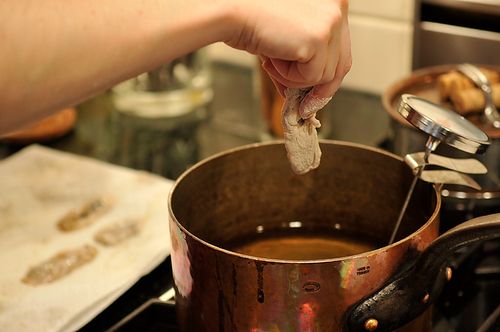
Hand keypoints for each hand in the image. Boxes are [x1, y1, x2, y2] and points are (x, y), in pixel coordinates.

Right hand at [225, 0, 350, 112]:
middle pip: (341, 65)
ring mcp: (330, 23)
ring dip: (296, 78)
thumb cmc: (253, 20)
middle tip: (303, 105)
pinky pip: (312, 77)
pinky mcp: (318, 38)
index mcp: (334, 2)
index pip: (343, 49)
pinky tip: (273, 58)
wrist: (233, 11)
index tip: (315, 96)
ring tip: (274, 61)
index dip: (328, 75)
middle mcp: (338, 8)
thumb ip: (304, 63)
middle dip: (320, 89)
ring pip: (326, 75)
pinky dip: (289, 77)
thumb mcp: (288, 41)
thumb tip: (308, 97)